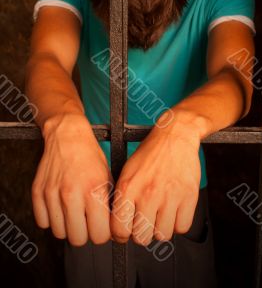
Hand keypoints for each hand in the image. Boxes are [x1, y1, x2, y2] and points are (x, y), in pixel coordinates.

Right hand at [31, 114, 112, 245]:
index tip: (102, 226)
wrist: (68, 135)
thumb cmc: (90, 156)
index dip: (103, 233)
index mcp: (94, 191)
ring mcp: (52, 193)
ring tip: (73, 212)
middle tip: (87, 221)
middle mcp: (72, 194)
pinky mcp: (38, 192)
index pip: (100, 235)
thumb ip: (109, 205)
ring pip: (60, 233)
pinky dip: (52, 219)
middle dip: (85, 233)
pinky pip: (43, 222)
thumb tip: (110, 228)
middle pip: (78, 239)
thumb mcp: (108, 177)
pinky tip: (60, 207)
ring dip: (68, 227)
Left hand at [110, 111, 200, 244]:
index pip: (119, 229)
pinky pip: (182, 227)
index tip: (125, 232)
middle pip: (141, 238)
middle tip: (144, 222)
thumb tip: (117, 223)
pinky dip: (178, 223)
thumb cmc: (150, 152)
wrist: (175, 135)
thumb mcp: (127, 171)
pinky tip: (173, 211)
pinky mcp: (188, 196)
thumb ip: (121, 196)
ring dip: (160, 228)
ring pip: (162, 235)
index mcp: (128, 187)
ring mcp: (169, 196)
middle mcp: (148, 193)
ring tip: (160, 215)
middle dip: (141, 233)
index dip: (121, 235)